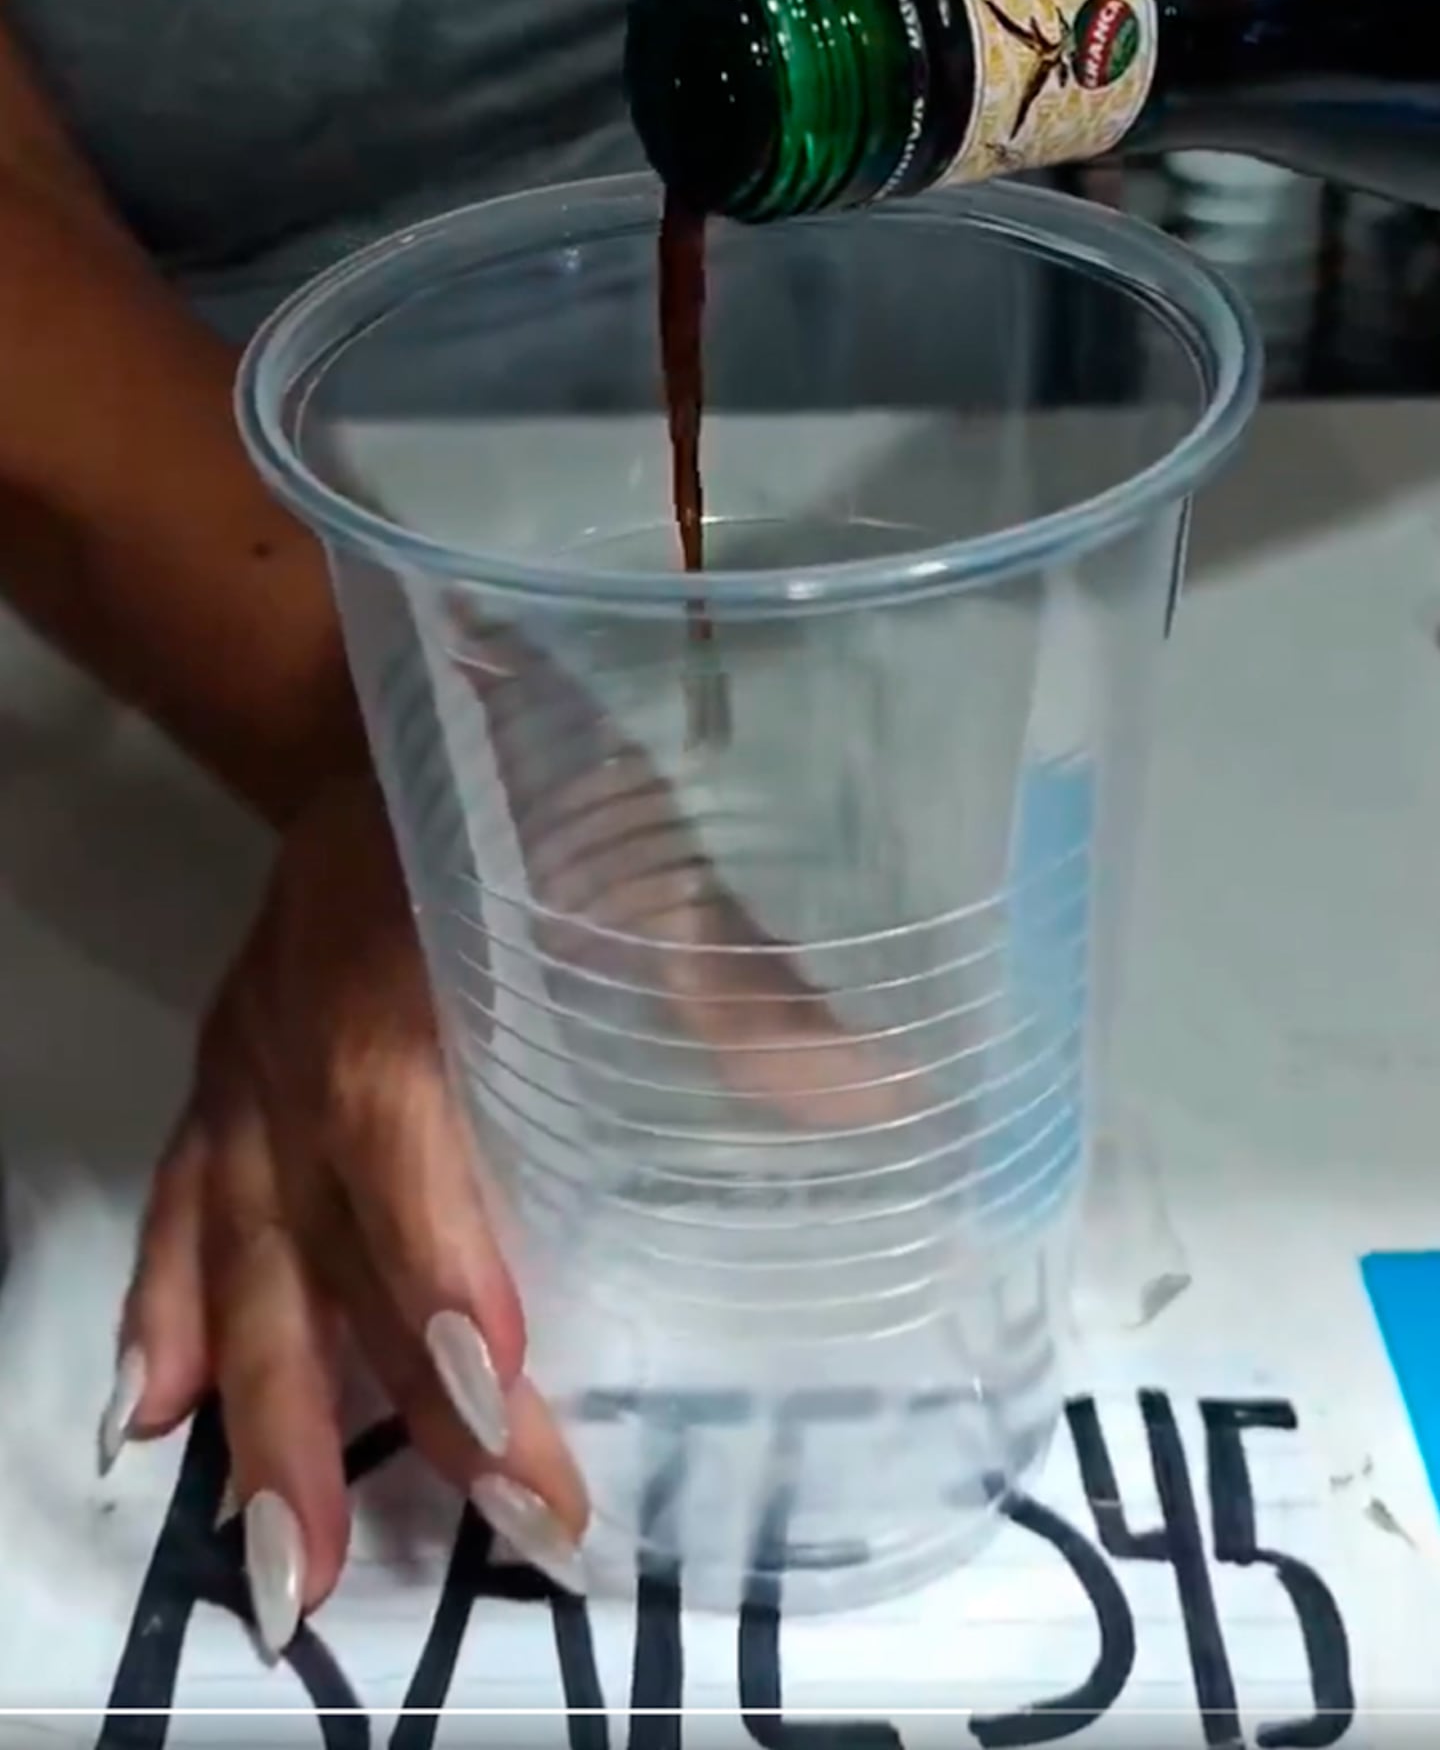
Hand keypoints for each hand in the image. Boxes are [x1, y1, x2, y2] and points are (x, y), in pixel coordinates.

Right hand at [105, 629, 917, 1663]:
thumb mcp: (640, 851)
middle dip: (385, 1412)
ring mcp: (244, 1068)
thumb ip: (737, 986)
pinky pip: (175, 1207)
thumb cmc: (519, 767)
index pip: (406, 1152)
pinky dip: (162, 1313)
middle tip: (476, 1551)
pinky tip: (155, 1423)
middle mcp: (296, 1046)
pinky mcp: (220, 1077)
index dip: (441, 1277)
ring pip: (235, 1257)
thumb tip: (882, 1103)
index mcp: (393, 979)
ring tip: (285, 1576)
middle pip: (323, 1247)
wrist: (366, 689)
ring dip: (262, 1416)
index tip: (505, 1407)